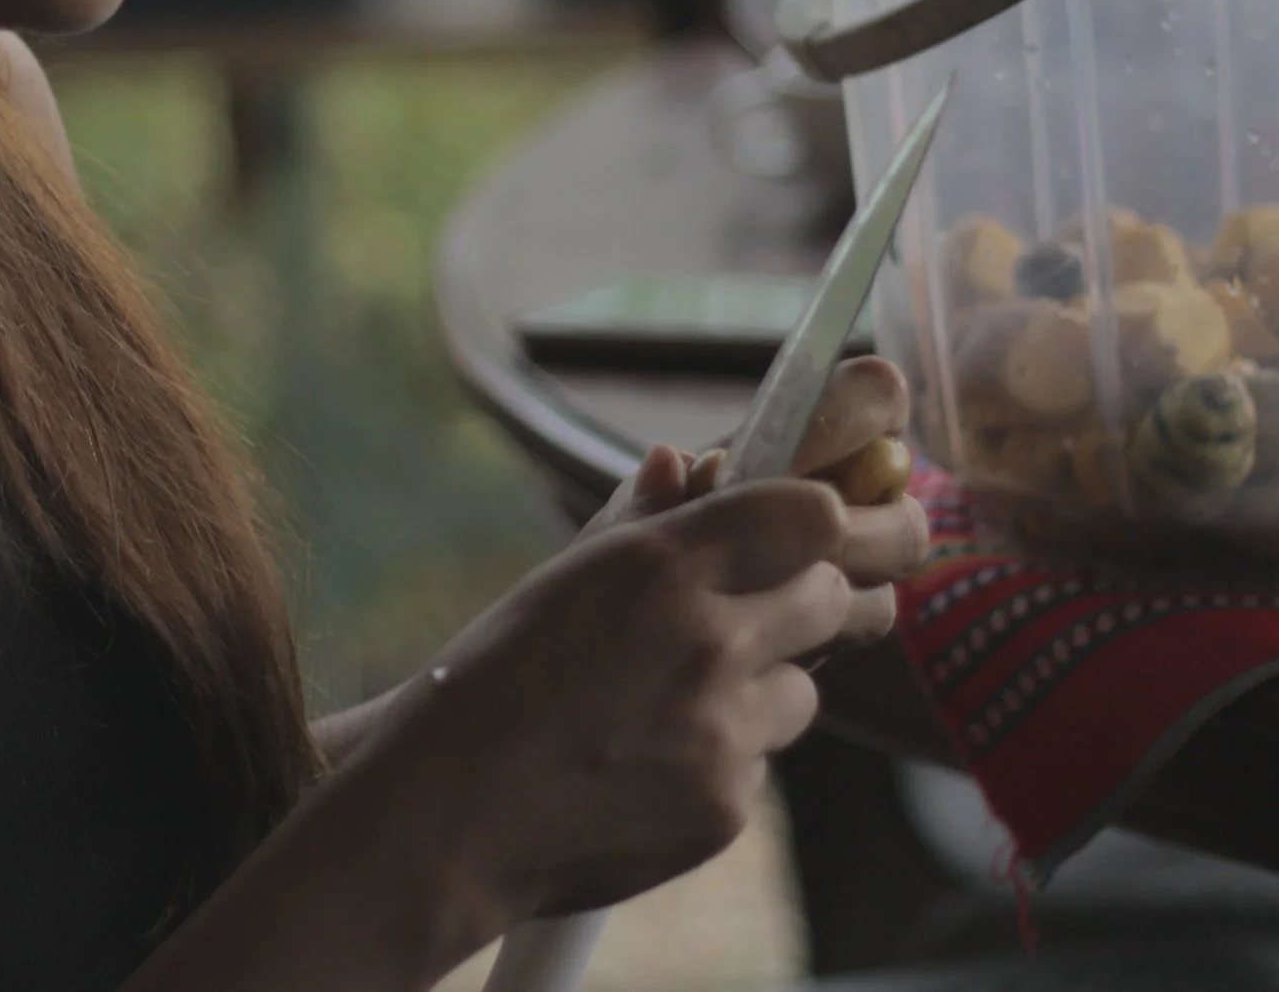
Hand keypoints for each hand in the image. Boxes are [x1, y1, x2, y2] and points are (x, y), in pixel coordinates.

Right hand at [378, 358, 933, 921]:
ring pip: (804, 688)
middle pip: (832, 596)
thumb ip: (640, 522)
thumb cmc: (491, 683)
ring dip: (762, 689)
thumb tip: (681, 463)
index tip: (806, 532)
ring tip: (672, 706)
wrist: (446, 815)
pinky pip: (760, 764)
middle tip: (756, 617)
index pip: (812, 514)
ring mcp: (723, 728)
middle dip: (806, 601)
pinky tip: (649, 766)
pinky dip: (722, 761)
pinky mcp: (726, 804)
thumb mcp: (561, 582)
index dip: (817, 522)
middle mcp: (706, 637)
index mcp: (659, 563)